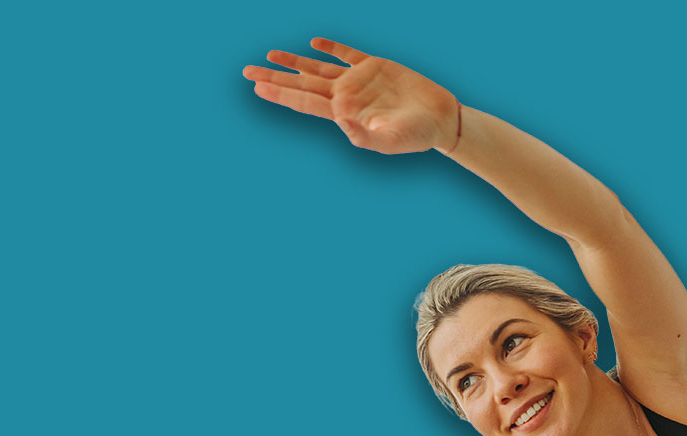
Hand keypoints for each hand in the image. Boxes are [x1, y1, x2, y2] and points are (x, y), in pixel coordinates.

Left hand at [243, 38, 459, 154]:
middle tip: (246, 72)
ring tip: (270, 56)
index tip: (258, 88)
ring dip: (294, 63)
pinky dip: (331, 48)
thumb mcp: (392, 140)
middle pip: (303, 84)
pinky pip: (347, 54)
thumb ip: (366, 136)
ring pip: (318, 68)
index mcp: (344, 113)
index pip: (305, 102)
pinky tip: (315, 43)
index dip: (281, 94)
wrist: (440, 119)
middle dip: (275, 78)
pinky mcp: (374, 67)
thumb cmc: (417, 135)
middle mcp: (345, 96)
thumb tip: (343, 125)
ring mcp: (358, 81)